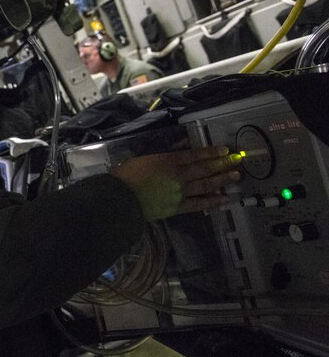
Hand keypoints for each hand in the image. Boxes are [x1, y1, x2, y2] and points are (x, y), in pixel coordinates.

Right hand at [110, 146, 240, 221]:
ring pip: (205, 184)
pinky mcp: (177, 207)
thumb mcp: (141, 160)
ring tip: (235, 176)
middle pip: (204, 168)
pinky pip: (198, 204)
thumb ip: (159, 159)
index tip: (225, 149)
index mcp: (168, 161)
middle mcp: (179, 175)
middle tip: (237, 161)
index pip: (194, 155)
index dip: (210, 152)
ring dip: (222, 180)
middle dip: (222, 164)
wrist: (120, 199)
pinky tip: (223, 200)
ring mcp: (180, 192)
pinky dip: (211, 201)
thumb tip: (170, 159)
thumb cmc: (125, 176)